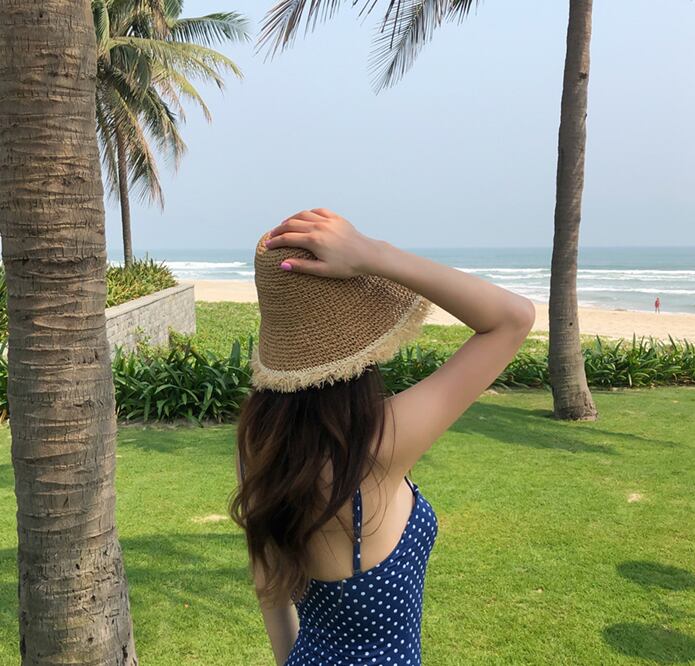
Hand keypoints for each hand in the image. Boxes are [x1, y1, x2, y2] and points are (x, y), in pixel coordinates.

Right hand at [264, 208, 380, 277]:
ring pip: (303, 214)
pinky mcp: (337, 218)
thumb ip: (302, 266)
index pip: (287, 238)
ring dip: (291, 219)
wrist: (368, 255)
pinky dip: (307, 213)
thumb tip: (282, 264)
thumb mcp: (323, 270)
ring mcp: (328, 220)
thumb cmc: (347, 266)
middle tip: (272, 236)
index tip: (267, 245)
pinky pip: (317, 211)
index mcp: (314, 240)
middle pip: (291, 224)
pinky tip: (304, 217)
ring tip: (284, 226)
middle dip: (279, 230)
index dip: (275, 241)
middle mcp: (319, 227)